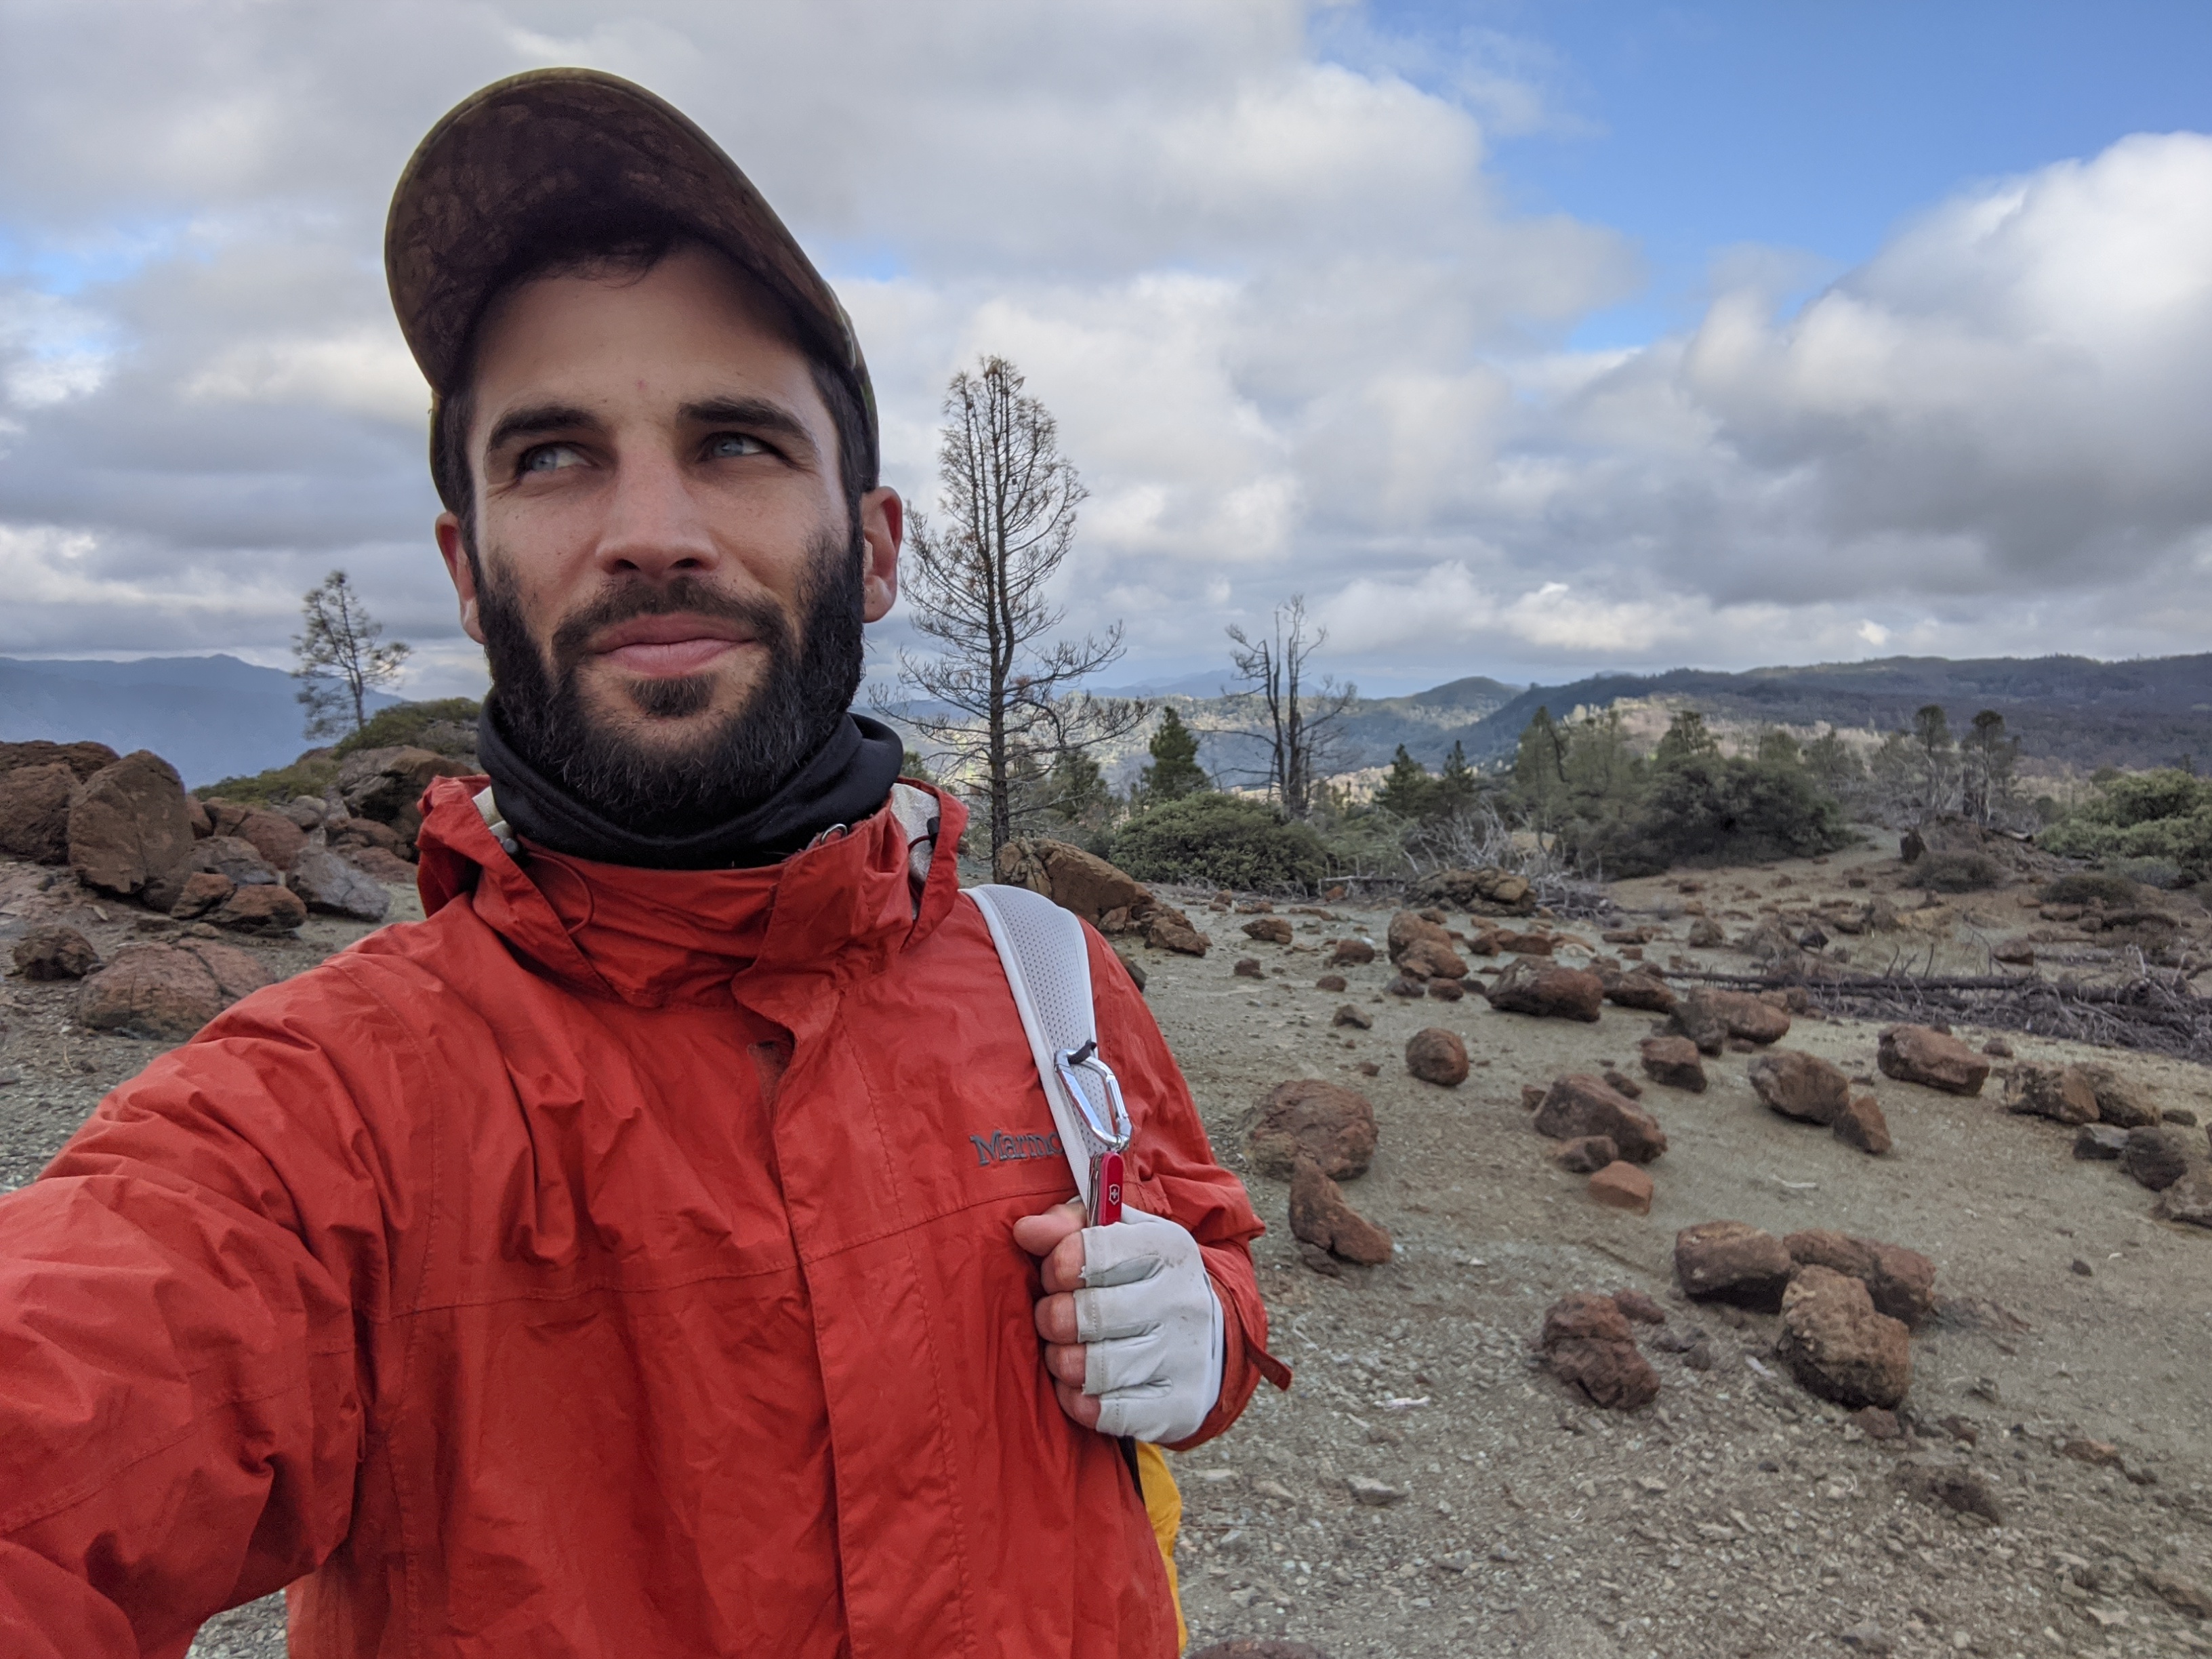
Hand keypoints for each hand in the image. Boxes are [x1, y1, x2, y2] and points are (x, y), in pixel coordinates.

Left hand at [1013, 1196, 1223, 1442]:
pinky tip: (1081, 1386)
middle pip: (1085, 1314)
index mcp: (1164, 1248)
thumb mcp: (1111, 1236)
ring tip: (1065, 1352)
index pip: (1089, 1253)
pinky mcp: (1179, 1406)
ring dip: (1061, 1362)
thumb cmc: (1140, 1278)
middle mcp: (1180, 1299)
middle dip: (1051, 1318)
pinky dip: (1078, 1401)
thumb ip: (1064, 1225)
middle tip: (1053, 1319)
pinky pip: (1104, 1413)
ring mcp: (1183, 1356)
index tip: (1056, 1276)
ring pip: (1091, 1368)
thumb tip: (1025, 1232)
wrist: (1205, 1337)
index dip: (1056, 1267)